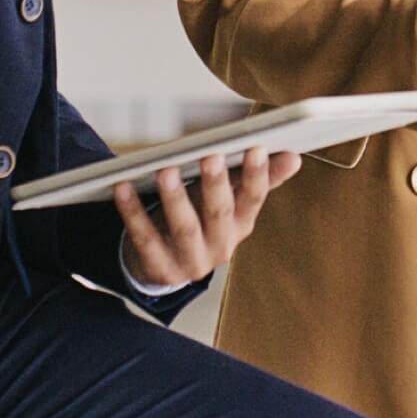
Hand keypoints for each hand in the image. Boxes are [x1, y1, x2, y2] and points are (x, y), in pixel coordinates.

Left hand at [111, 148, 301, 288]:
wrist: (165, 264)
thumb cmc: (200, 220)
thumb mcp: (229, 201)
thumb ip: (257, 178)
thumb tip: (294, 156)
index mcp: (241, 225)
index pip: (254, 199)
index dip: (257, 175)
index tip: (256, 148)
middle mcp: (221, 246)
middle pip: (220, 213)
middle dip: (216, 184)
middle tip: (211, 156)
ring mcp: (191, 262)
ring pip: (184, 228)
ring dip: (175, 199)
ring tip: (166, 171)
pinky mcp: (161, 269)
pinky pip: (145, 239)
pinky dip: (133, 212)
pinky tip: (122, 187)